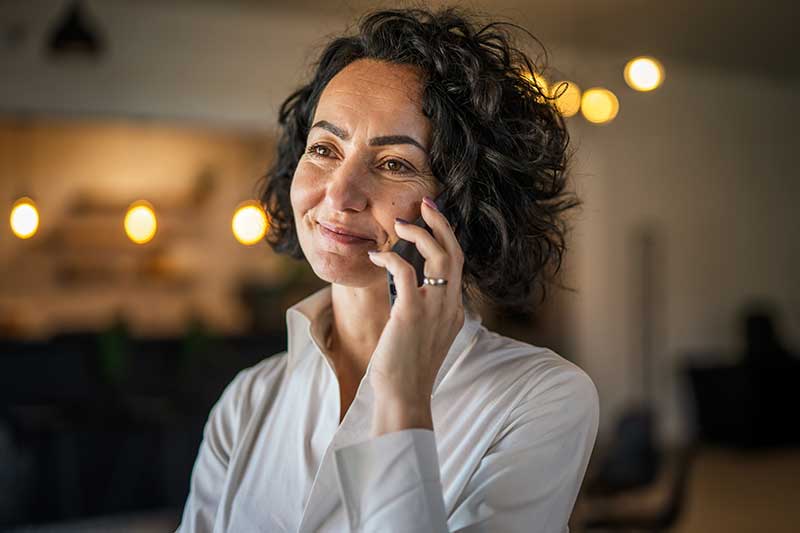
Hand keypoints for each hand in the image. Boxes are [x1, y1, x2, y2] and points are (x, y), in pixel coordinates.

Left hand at [366, 196, 464, 435]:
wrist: (405, 397)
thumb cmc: (407, 369)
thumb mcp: (423, 335)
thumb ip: (423, 310)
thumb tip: (410, 290)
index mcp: (454, 310)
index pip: (457, 264)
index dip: (446, 237)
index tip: (432, 218)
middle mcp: (450, 306)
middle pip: (455, 252)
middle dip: (441, 223)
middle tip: (426, 203)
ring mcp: (434, 309)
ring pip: (439, 255)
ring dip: (421, 234)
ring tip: (402, 224)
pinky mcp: (411, 313)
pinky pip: (405, 271)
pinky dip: (390, 257)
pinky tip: (376, 254)